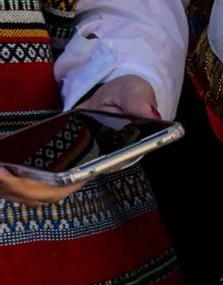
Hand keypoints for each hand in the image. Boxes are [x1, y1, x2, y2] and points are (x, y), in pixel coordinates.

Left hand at [0, 79, 159, 205]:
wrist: (117, 100)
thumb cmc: (127, 98)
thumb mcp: (134, 91)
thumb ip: (138, 100)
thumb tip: (146, 113)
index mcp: (107, 158)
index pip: (78, 178)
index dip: (50, 182)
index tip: (23, 174)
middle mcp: (86, 171)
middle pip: (49, 193)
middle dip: (19, 186)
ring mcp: (68, 172)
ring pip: (35, 192)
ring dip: (11, 187)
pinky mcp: (53, 168)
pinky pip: (29, 183)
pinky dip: (10, 180)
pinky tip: (0, 165)